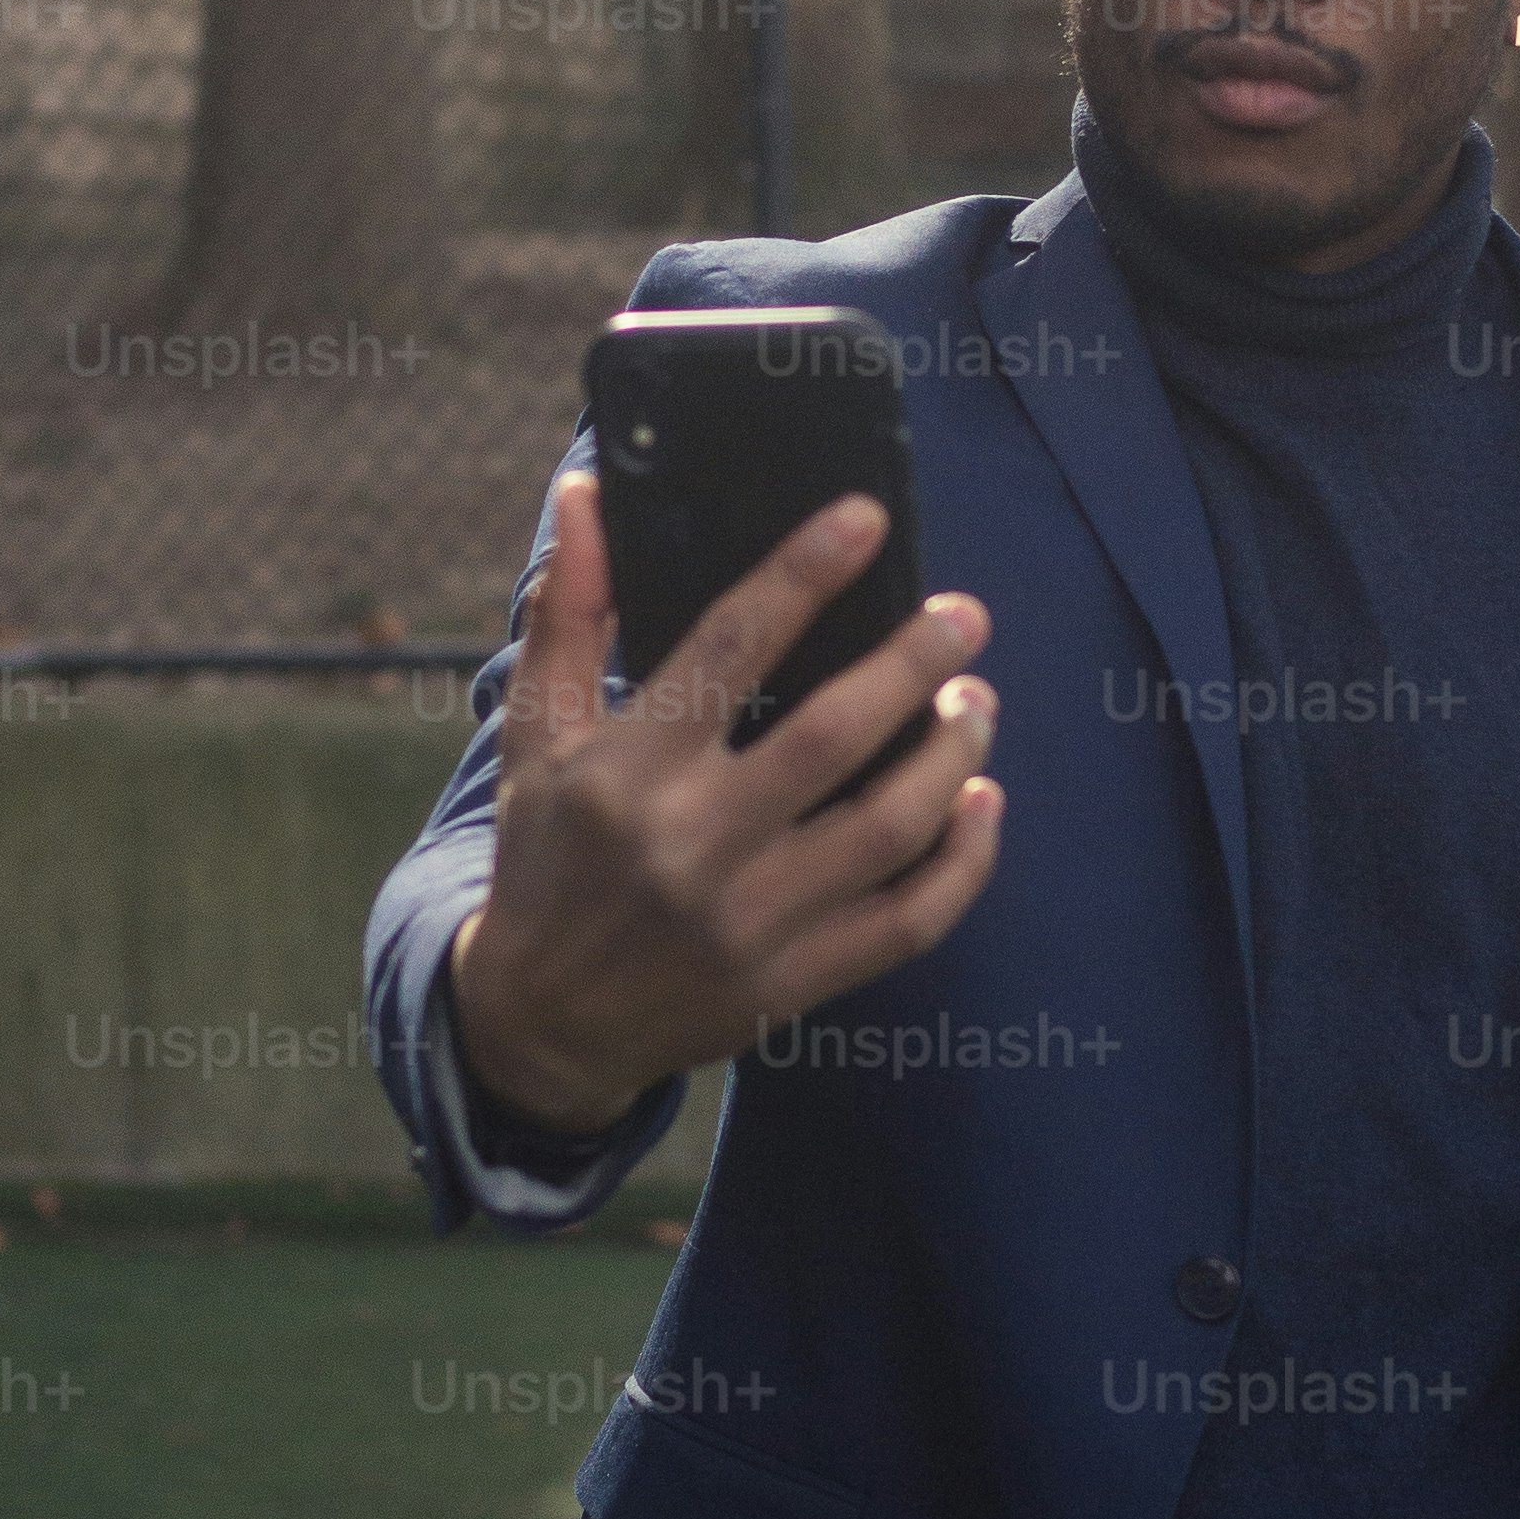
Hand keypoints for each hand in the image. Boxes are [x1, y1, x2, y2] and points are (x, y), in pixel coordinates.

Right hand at [446, 475, 1003, 1136]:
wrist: (543, 1025)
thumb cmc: (548, 856)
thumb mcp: (536, 735)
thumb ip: (569, 613)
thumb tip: (588, 493)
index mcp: (629, 768)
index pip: (732, 646)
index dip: (804, 573)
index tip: (866, 520)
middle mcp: (694, 841)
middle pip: (835, 735)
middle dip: (914, 663)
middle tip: (966, 615)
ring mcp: (750, 921)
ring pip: (889, 826)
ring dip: (953, 754)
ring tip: (977, 700)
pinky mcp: (792, 983)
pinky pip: (909, 921)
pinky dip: (964, 862)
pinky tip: (983, 803)